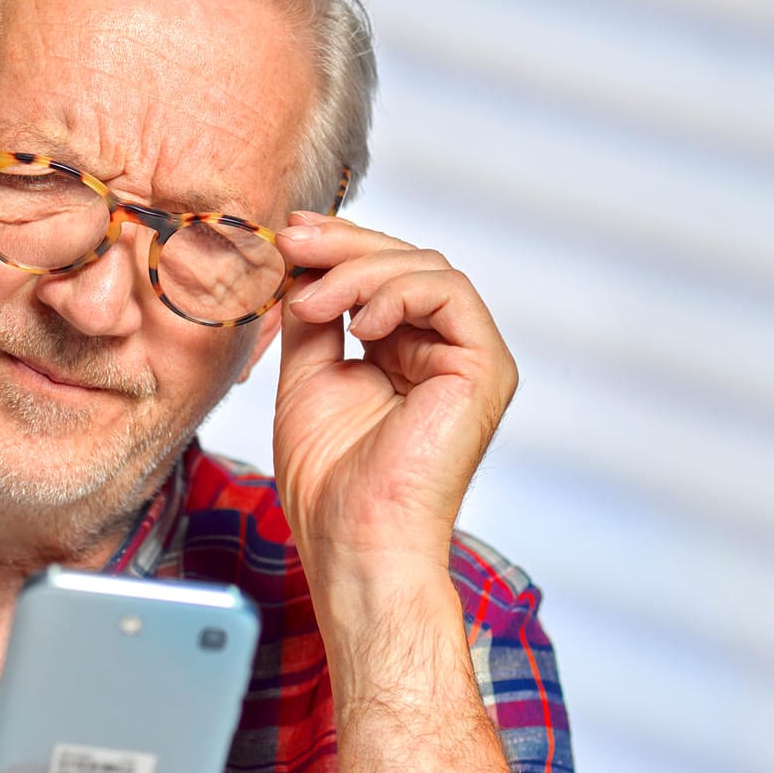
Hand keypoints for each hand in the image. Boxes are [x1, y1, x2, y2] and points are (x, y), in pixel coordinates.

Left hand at [269, 211, 517, 587]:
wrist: (354, 538)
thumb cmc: (330, 482)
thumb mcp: (307, 378)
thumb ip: (313, 320)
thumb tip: (300, 265)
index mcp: (402, 354)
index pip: (378, 278)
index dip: (336, 248)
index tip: (288, 234)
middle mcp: (441, 352)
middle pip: (403, 263)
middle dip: (343, 245)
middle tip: (293, 240)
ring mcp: (468, 359)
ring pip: (424, 269)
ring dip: (358, 272)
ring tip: (312, 303)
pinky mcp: (485, 367)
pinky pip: (448, 293)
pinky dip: (396, 294)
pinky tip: (356, 325)